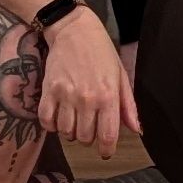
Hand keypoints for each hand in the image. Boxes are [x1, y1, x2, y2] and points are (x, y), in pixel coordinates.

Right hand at [40, 7, 138, 154]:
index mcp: (108, 96)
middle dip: (89, 139)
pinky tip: (58, 117)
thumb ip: (128, 105)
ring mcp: (66, 95)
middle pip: (85, 138)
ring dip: (71, 132)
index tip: (105, 152)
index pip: (108, 135)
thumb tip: (136, 129)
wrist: (73, 30)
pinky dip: (51, 126)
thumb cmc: (101, 52)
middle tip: (89, 127)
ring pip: (66, 132)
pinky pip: (47, 122)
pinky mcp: (48, 91)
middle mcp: (87, 99)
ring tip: (74, 120)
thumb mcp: (120, 76)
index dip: (107, 150)